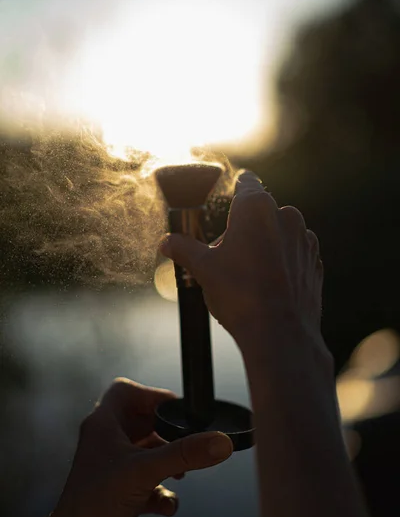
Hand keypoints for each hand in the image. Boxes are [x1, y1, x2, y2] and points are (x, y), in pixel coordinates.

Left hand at [49, 378, 232, 516]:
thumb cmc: (93, 504)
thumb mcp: (144, 472)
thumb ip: (183, 455)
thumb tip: (220, 441)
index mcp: (103, 425)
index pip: (124, 391)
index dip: (150, 393)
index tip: (174, 407)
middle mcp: (105, 442)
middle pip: (141, 423)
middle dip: (166, 435)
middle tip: (184, 442)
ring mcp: (109, 467)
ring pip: (145, 453)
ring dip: (167, 464)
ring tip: (181, 474)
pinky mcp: (115, 492)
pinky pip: (144, 482)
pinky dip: (159, 492)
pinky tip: (166, 504)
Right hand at [160, 169, 326, 364]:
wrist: (279, 334)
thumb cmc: (240, 295)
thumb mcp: (203, 269)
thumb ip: (184, 248)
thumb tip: (166, 243)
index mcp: (256, 208)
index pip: (245, 183)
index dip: (235, 189)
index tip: (229, 197)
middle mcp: (286, 215)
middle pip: (259, 213)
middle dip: (243, 228)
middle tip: (226, 256)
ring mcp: (304, 238)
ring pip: (278, 232)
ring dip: (264, 244)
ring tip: (247, 275)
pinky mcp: (314, 260)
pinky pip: (293, 252)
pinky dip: (281, 261)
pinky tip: (268, 284)